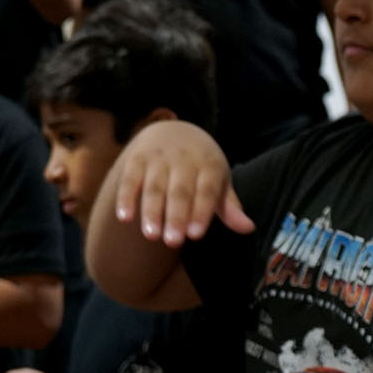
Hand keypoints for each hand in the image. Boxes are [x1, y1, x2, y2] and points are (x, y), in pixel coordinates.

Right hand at [112, 120, 253, 247]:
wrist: (175, 130)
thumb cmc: (202, 166)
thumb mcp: (220, 180)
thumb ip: (230, 206)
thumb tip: (248, 228)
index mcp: (209, 165)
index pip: (206, 190)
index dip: (201, 212)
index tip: (195, 235)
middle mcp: (184, 159)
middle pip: (179, 191)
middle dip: (176, 216)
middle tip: (173, 242)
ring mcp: (159, 158)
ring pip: (154, 186)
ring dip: (151, 211)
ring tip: (151, 235)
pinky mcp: (137, 159)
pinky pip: (130, 179)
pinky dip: (126, 197)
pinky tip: (124, 217)